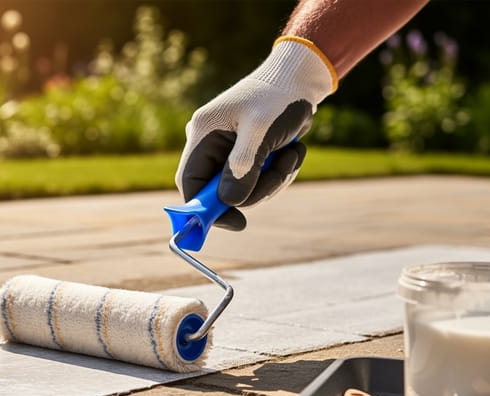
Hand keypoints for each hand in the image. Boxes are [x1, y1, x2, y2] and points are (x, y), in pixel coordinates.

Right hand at [175, 37, 335, 229]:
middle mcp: (210, 145)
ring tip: (291, 154)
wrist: (300, 79)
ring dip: (273, 180)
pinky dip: (278, 173)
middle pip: (221, 191)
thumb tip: (229, 203)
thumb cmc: (278, 98)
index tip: (236, 222)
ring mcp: (228, 152)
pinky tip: (292, 152)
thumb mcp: (260, 131)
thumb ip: (242, 167)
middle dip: (255, 189)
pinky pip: (258, 182)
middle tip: (280, 173)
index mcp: (202, 134)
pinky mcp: (247, 157)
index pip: (189, 182)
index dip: (205, 208)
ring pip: (244, 190)